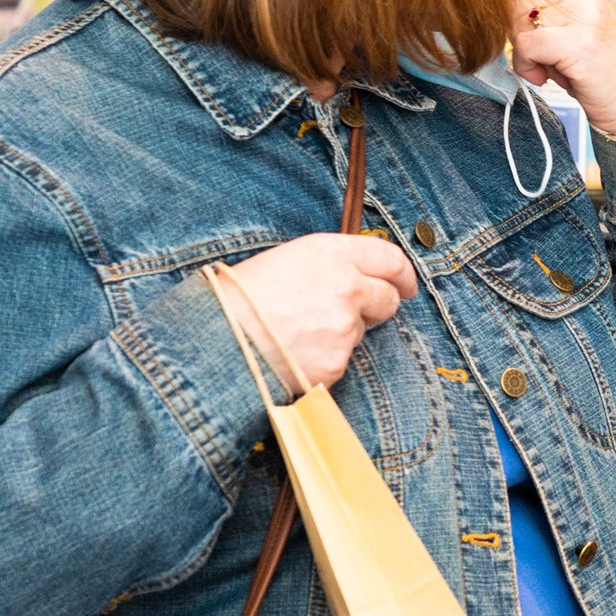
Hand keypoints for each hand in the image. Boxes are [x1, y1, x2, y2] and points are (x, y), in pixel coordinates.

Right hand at [215, 234, 419, 391]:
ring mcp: (344, 327)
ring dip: (342, 332)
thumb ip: (327, 265)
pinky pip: (341, 359)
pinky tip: (293, 353)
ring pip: (361, 332)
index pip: (390, 258)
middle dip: (377, 306)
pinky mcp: (337, 363)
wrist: (210, 340)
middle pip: (387, 298)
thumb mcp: (283, 261)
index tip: (404, 284)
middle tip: (351, 312)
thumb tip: (354, 276)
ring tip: (297, 331)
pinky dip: (324, 359)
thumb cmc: (236, 298)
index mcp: (330, 253)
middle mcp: (345, 286)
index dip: (402, 273)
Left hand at [505, 0, 615, 148]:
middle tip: (540, 54)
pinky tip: (545, 76)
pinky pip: (523, 46)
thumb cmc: (599, 68)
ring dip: (521, 53)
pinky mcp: (577, 41)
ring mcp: (582, 12)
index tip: (495, 16)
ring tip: (548, 66)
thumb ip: (534, 3)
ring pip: (513, 22)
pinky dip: (527, 67)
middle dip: (514, 32)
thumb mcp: (569, 23)